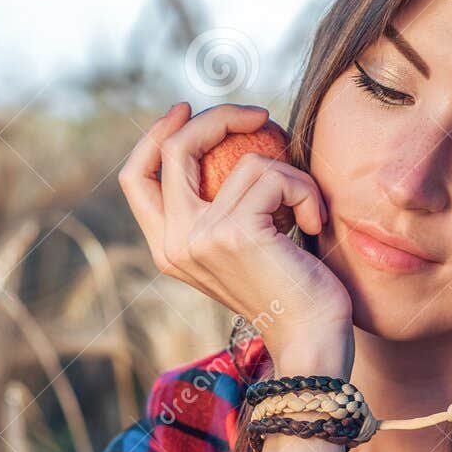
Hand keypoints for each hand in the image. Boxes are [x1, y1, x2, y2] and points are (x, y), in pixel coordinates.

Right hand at [117, 101, 353, 371]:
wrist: (313, 342)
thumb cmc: (293, 294)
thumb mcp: (246, 247)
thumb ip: (225, 208)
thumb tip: (231, 140)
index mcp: (169, 249)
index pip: (137, 178)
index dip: (155, 135)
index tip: (187, 109)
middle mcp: (175, 244)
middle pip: (174, 149)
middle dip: (218, 117)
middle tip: (259, 116)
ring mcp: (201, 237)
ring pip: (243, 160)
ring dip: (289, 173)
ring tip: (308, 210)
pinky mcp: (235, 232)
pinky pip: (273, 175)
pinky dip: (304, 191)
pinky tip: (314, 225)